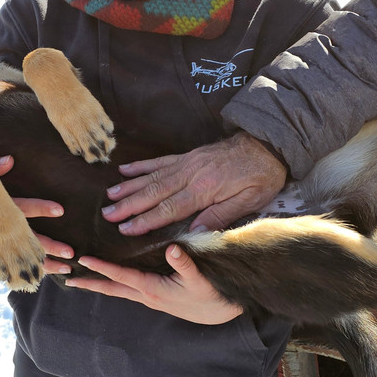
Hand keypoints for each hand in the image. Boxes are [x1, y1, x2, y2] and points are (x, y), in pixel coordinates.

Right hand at [0, 156, 74, 274]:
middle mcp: (1, 227)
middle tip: (71, 252)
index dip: (41, 208)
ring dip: (46, 262)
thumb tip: (10, 159)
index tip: (60, 210)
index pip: (23, 207)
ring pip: (25, 254)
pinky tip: (45, 276)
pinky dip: (29, 269)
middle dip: (50, 245)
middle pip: (29, 238)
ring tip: (67, 268)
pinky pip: (16, 262)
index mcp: (0, 207)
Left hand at [66, 245, 243, 324]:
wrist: (221, 313)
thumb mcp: (200, 279)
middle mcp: (147, 295)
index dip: (101, 267)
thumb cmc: (212, 295)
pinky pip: (128, 290)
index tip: (82, 260)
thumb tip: (172, 248)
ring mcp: (150, 298)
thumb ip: (186, 264)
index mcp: (153, 289)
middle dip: (89, 283)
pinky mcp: (155, 297)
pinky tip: (109, 280)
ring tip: (81, 279)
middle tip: (67, 279)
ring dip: (99, 285)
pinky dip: (114, 284)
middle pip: (111, 288)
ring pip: (118, 290)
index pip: (121, 276)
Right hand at [101, 132, 286, 235]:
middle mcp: (191, 174)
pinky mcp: (188, 156)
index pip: (170, 208)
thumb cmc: (262, 176)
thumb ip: (220, 216)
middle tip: (108, 215)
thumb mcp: (250, 201)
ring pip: (152, 176)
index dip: (146, 220)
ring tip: (109, 197)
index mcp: (205, 189)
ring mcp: (187, 163)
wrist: (268, 143)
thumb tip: (192, 233)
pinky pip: (160, 161)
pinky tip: (124, 170)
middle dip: (129, 205)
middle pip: (154, 192)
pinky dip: (141, 166)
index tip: (127, 229)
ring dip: (129, 187)